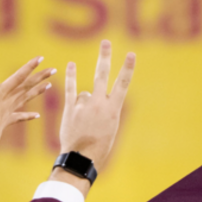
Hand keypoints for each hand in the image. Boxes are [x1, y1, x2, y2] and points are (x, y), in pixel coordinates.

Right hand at [0, 57, 53, 148]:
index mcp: (2, 94)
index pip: (18, 77)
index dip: (29, 67)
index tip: (41, 58)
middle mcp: (8, 101)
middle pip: (26, 86)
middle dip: (39, 77)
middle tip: (53, 69)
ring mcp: (8, 111)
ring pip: (26, 98)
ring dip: (37, 91)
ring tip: (49, 85)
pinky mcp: (6, 121)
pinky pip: (19, 117)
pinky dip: (28, 116)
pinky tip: (37, 116)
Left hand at [57, 39, 134, 173]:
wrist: (82, 159)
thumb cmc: (99, 147)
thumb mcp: (111, 128)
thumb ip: (106, 110)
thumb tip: (94, 95)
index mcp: (113, 109)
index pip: (122, 84)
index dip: (127, 68)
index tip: (131, 54)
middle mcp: (99, 104)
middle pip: (102, 75)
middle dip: (104, 57)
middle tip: (105, 42)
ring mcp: (84, 105)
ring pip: (86, 94)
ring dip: (86, 105)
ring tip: (85, 124)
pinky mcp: (70, 109)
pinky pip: (70, 89)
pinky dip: (70, 77)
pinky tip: (70, 64)